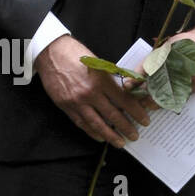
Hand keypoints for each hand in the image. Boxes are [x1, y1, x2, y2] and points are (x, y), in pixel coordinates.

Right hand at [36, 35, 156, 147]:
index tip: (144, 121)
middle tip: (135, 136)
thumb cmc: (76, 54)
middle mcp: (90, 93)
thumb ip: (112, 79)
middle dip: (126, 128)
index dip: (136, 113)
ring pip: (97, 124)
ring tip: (120, 143)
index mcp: (102, 80)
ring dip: (111, 136)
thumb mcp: (99, 63)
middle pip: (113, 115)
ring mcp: (77, 101)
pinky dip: (92, 132)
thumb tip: (127, 92)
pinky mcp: (66, 106)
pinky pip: (81, 123)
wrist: (50, 52)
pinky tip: (101, 137)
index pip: (124, 101)